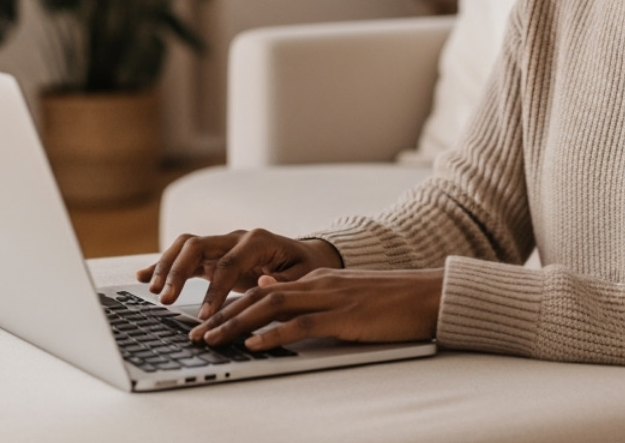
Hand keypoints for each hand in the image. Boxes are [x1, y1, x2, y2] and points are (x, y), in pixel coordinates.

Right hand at [136, 228, 343, 317]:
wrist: (304, 256)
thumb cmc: (304, 268)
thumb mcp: (303, 277)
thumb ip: (284, 282)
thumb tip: (264, 284)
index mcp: (258, 240)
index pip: (229, 263)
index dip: (214, 290)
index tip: (205, 315)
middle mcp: (235, 237)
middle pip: (198, 245)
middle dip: (179, 271)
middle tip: (167, 298)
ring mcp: (221, 244)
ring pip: (186, 246)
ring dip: (166, 265)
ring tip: (154, 290)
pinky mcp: (212, 255)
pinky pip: (183, 255)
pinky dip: (162, 263)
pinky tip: (143, 276)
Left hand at [188, 268, 442, 350]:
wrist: (427, 296)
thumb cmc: (389, 301)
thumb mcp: (342, 294)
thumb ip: (307, 294)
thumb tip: (267, 290)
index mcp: (315, 280)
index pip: (262, 291)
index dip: (231, 306)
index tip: (207, 324)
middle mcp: (316, 284)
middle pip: (257, 296)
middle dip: (223, 315)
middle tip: (196, 335)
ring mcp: (329, 297)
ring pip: (270, 306)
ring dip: (237, 324)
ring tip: (213, 339)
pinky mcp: (343, 315)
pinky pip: (301, 324)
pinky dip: (274, 334)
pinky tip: (255, 344)